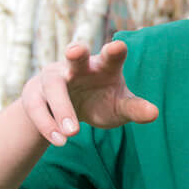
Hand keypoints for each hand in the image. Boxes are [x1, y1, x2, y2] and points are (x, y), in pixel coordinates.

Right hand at [19, 40, 158, 145]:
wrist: (65, 112)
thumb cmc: (100, 102)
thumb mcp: (119, 107)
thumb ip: (134, 109)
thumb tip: (154, 113)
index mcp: (103, 66)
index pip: (110, 56)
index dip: (114, 51)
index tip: (118, 46)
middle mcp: (77, 67)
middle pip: (75, 56)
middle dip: (75, 52)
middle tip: (75, 51)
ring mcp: (53, 78)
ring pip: (53, 86)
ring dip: (62, 108)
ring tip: (73, 133)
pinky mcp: (34, 95)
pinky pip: (36, 108)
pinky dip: (47, 125)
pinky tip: (60, 141)